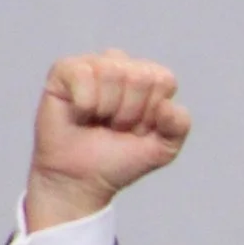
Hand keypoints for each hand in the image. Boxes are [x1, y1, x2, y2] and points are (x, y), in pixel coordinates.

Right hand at [26, 50, 190, 229]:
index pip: (163, 80)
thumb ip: (179, 126)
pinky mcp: (64, 71)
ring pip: (112, 72)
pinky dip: (84, 103)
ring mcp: (93, 65)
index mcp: (149, 78)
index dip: (151, 112)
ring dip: (106, 108)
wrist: (81, 180)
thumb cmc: (118, 159)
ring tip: (97, 121)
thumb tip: (168, 105)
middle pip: (139, 76)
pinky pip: (83, 74)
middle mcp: (122, 64)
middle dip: (129, 112)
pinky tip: (79, 113)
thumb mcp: (162, 149)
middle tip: (115, 127)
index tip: (136, 129)